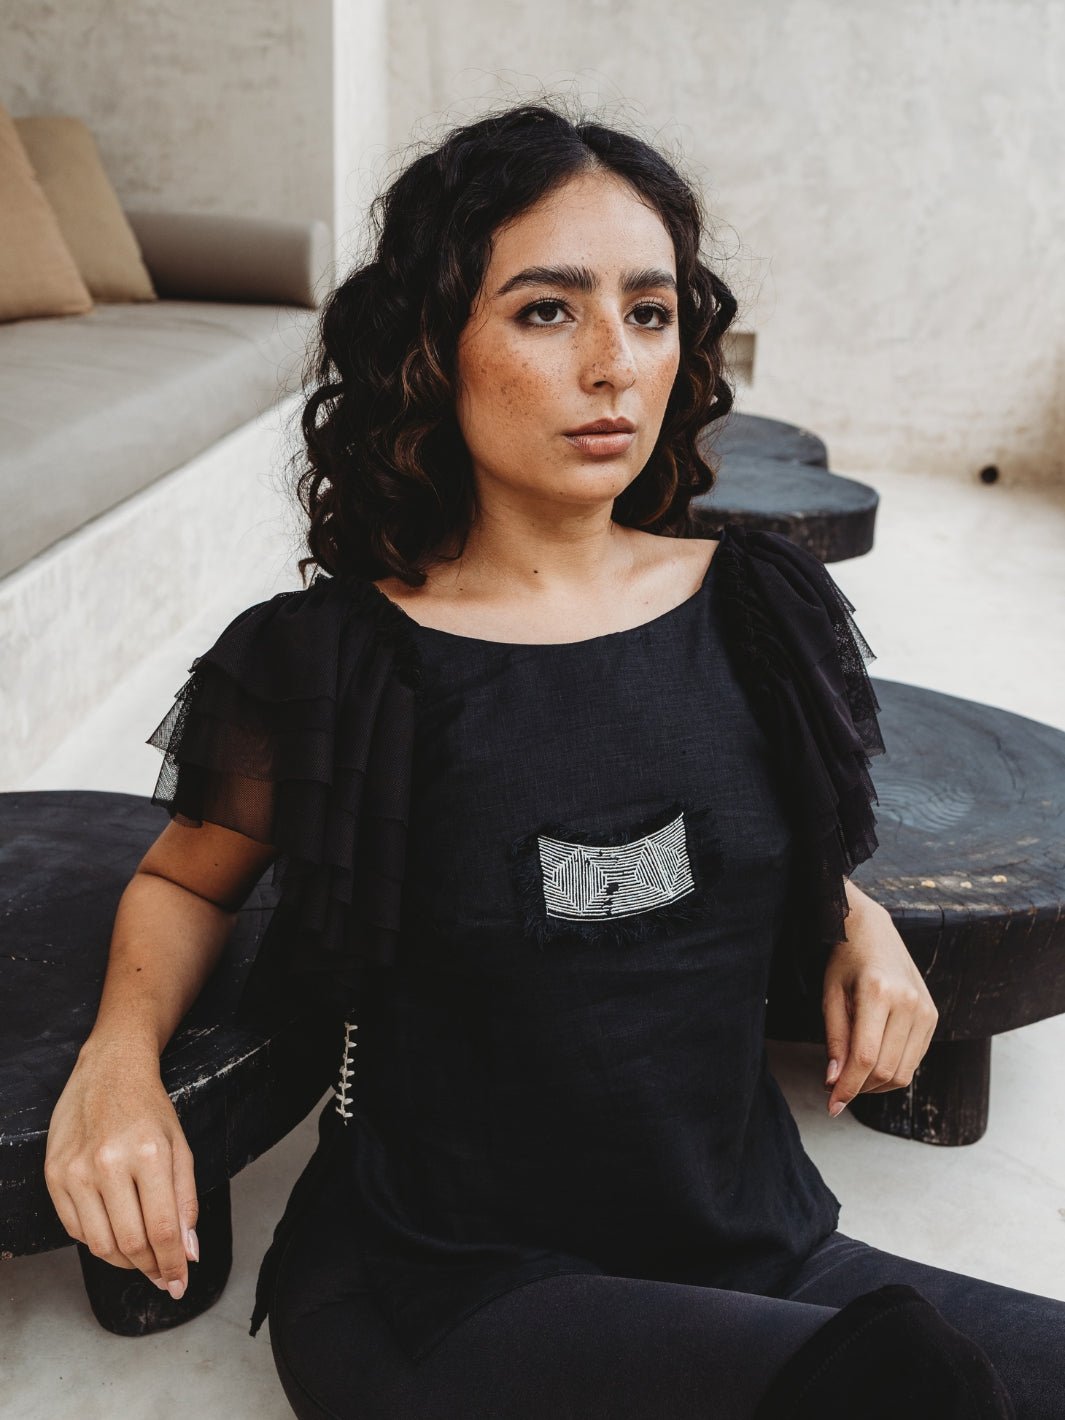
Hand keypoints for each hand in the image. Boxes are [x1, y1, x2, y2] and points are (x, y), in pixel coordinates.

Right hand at [44, 1039, 198, 1298]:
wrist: (108, 1071)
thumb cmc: (149, 1109)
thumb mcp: (181, 1147)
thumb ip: (186, 1202)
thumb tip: (190, 1252)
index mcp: (149, 1154)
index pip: (162, 1230)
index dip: (173, 1264)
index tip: (180, 1283)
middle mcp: (108, 1163)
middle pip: (130, 1243)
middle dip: (152, 1269)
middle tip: (164, 1277)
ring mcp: (76, 1171)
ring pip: (100, 1244)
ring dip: (125, 1263)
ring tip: (143, 1262)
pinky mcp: (54, 1175)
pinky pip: (75, 1229)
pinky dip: (98, 1243)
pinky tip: (115, 1238)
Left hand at [821, 901, 938, 1116]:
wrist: (874, 930)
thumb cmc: (845, 960)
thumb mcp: (830, 995)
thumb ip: (834, 1040)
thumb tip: (834, 1082)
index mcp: (879, 993)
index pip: (866, 1057)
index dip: (848, 1087)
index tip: (832, 1105)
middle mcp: (909, 1002)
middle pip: (886, 1069)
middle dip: (859, 1088)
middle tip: (836, 1089)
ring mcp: (926, 1010)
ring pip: (904, 1071)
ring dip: (875, 1085)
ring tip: (852, 1077)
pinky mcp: (933, 1015)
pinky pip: (914, 1060)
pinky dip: (892, 1071)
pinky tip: (872, 1064)